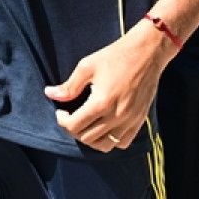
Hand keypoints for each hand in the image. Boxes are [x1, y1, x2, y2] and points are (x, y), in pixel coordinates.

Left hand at [45, 24, 173, 150]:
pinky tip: (104, 127)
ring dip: (90, 139)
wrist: (148, 52)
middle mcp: (116, 116)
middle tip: (71, 116)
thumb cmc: (116, 56)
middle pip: (86, 138)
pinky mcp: (140, 121)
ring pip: (104, 146)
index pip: (74, 126)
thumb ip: (69, 85)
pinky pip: (122, 142)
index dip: (62, 121)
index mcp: (101, 102)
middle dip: (73, 129)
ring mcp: (130, 121)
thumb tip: (50, 94)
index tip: (61, 111)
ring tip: (86, 125)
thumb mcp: (88, 66)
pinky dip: (111, 140)